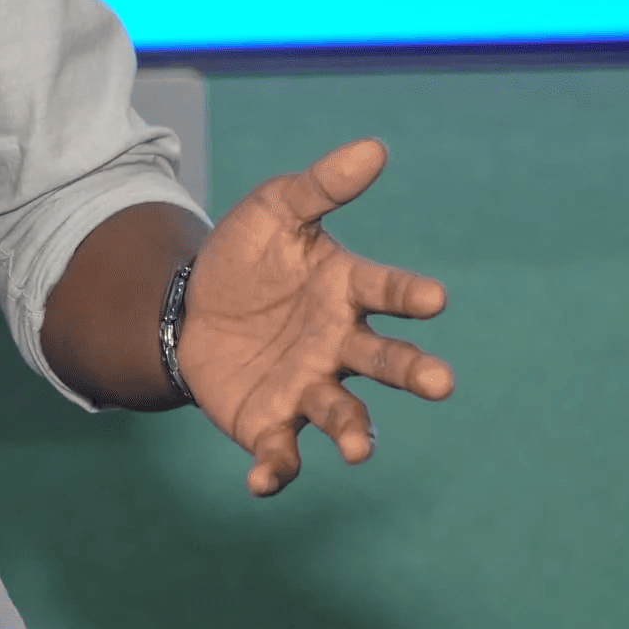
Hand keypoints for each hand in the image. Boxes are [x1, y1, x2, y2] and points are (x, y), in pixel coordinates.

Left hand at [173, 139, 452, 496]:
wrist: (186, 309)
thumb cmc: (246, 258)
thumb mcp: (273, 211)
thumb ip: (319, 187)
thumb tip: (373, 147)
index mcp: (346, 291)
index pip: (386, 290)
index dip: (410, 295)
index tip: (436, 298)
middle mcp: (339, 345)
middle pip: (385, 361)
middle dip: (413, 372)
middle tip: (442, 383)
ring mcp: (308, 388)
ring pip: (343, 414)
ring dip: (354, 432)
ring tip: (358, 450)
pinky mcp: (270, 423)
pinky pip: (281, 452)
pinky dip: (277, 470)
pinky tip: (263, 481)